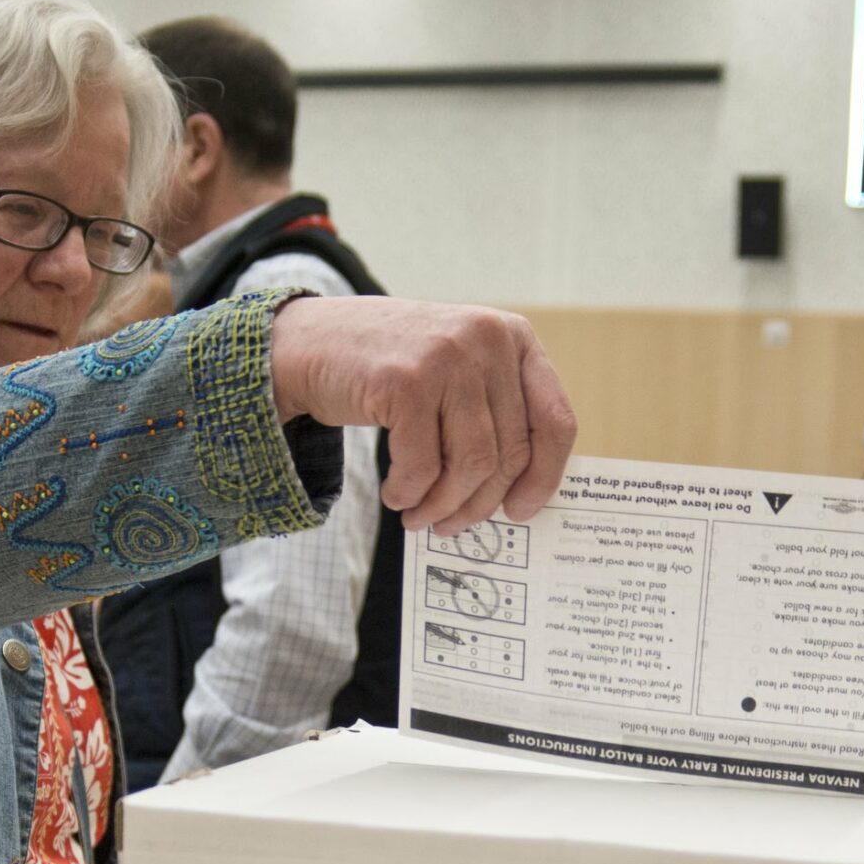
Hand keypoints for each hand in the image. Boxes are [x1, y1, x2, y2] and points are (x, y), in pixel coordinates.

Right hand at [268, 297, 576, 533]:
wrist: (307, 344)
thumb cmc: (387, 371)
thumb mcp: (456, 372)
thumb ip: (494, 412)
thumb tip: (522, 492)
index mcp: (512, 337)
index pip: (555, 420)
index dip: (543, 477)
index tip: (521, 511)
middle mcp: (487, 340)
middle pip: (509, 452)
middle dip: (479, 503)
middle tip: (451, 526)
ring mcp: (448, 357)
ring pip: (471, 464)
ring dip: (443, 505)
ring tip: (420, 518)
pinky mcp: (407, 381)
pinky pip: (423, 466)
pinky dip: (409, 493)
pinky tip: (395, 494)